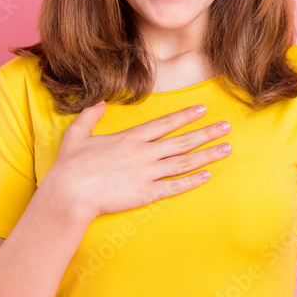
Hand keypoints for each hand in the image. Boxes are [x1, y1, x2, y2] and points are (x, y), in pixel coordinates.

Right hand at [39, 102, 232, 219]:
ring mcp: (147, 173)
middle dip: (207, 132)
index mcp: (130, 137)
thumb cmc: (70, 166)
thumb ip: (90, 116)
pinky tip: (207, 176)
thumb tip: (99, 103)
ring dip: (207, 155)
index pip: (165, 123)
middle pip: (182, 140)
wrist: (69, 193)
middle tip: (227, 127)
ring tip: (226, 148)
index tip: (202, 110)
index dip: (185, 116)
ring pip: (184, 161)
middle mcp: (144, 152)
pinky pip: (175, 186)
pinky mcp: (146, 193)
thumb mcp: (76, 134)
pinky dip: (192, 181)